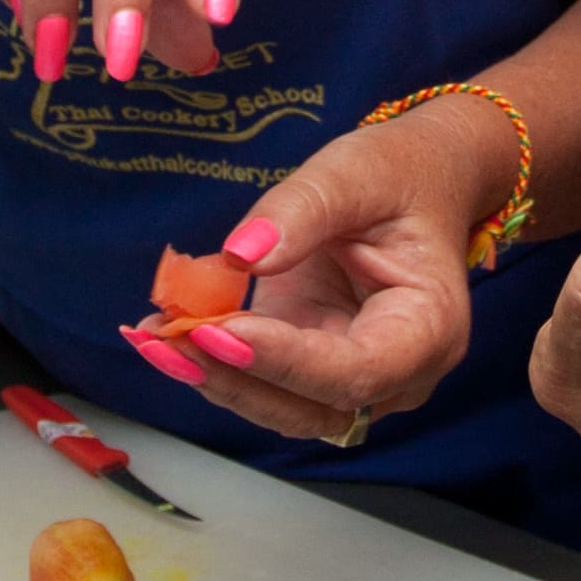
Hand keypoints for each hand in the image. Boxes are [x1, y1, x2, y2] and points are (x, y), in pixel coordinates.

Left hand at [122, 103, 504, 441]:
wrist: (416, 181)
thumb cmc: (400, 175)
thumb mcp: (356, 172)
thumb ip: (302, 210)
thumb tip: (242, 254)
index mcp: (428, 329)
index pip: (355, 371)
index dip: (285, 361)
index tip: (220, 330)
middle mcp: (396, 372)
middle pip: (313, 407)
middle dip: (236, 379)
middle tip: (169, 338)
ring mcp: (353, 375)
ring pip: (281, 407)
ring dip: (215, 379)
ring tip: (152, 337)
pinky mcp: (312, 363)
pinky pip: (263, 381)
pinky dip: (213, 362)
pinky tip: (161, 332)